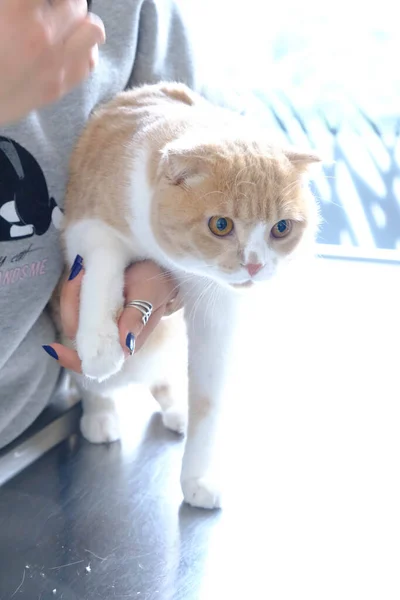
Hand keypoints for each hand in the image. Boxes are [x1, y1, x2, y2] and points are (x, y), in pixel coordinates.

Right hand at [0, 0, 104, 124]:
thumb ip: (13, 5)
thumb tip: (23, 4)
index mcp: (18, 10)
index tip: (39, 2)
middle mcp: (42, 37)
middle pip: (77, 4)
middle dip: (65, 0)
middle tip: (47, 7)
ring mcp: (54, 65)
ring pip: (92, 31)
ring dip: (81, 22)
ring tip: (66, 23)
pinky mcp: (57, 88)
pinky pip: (88, 63)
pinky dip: (84, 50)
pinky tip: (69, 47)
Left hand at [46, 260, 179, 372]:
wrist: (160, 268)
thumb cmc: (158, 284)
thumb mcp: (150, 295)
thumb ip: (138, 316)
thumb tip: (126, 342)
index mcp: (124, 342)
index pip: (96, 361)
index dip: (73, 359)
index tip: (55, 348)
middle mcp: (108, 335)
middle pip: (77, 332)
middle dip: (72, 304)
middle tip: (80, 274)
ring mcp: (99, 320)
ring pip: (72, 315)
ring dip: (72, 292)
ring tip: (83, 268)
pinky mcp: (93, 306)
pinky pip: (75, 302)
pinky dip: (75, 287)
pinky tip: (82, 271)